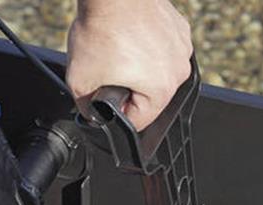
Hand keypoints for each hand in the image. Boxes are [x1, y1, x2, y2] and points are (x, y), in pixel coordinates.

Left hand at [67, 0, 192, 131]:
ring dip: (137, 70)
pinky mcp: (179, 28)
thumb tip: (91, 114)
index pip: (138, 121)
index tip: (104, 101)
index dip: (116, 115)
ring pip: (156, 74)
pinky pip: (161, 51)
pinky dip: (145, 48)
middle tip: (107, 71)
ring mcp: (182, 47)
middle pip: (149, 98)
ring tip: (117, 53)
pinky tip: (127, 39)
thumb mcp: (80, 80)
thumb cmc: (101, 27)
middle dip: (127, 90)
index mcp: (162, 89)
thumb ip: (86, 106)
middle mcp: (178, 70)